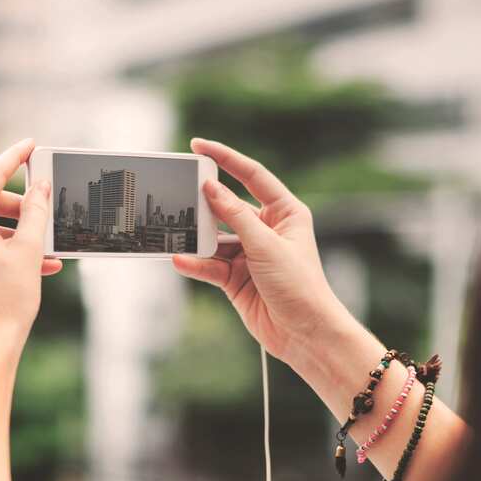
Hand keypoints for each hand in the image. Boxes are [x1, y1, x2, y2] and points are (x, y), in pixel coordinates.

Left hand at [0, 139, 61, 361]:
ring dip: (12, 236)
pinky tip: (25, 266)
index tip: (30, 145)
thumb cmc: (6, 304)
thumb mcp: (28, 251)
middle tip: (45, 214)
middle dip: (18, 210)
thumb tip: (39, 187)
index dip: (15, 158)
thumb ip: (35, 211)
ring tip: (45, 254)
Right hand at [172, 138, 352, 371]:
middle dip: (204, 204)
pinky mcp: (236, 278)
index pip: (252, 176)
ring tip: (175, 233)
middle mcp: (266, 230)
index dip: (226, 159)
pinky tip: (181, 260)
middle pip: (228, 207)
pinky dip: (196, 263)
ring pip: (214, 238)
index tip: (199, 146)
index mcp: (285, 213)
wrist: (305, 334)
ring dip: (196, 239)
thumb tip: (211, 189)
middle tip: (179, 192)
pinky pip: (210, 265)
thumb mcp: (267, 245)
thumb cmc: (300, 286)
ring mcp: (250, 254)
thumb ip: (236, 216)